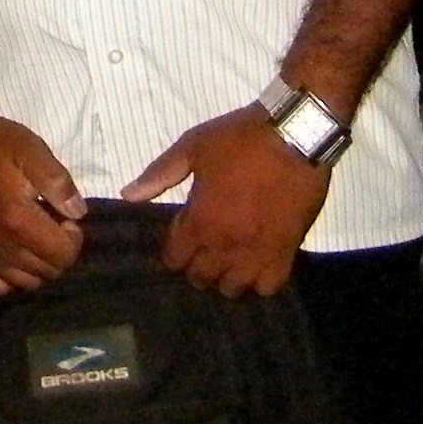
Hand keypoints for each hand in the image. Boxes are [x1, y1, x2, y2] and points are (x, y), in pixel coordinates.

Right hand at [0, 108, 86, 295]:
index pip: (62, 256)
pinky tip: (12, 253)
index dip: (73, 239)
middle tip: (52, 223)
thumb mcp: (34, 151)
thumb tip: (77, 214)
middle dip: (58, 251)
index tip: (66, 217)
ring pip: (23, 283)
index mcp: (17, 221)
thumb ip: (60, 185)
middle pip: (46, 272)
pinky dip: (10, 277)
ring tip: (34, 236)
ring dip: (38, 265)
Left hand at [121, 104, 328, 297]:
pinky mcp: (287, 252)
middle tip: (202, 245)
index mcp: (201, 220)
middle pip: (202, 278)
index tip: (181, 233)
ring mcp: (258, 253)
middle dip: (196, 265)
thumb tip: (128, 195)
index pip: (175, 259)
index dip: (174, 249)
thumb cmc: (240, 139)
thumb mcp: (193, 146)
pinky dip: (259, 281)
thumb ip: (160, 174)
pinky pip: (269, 287)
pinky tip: (256, 263)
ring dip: (226, 277)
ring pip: (234, 289)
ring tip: (228, 257)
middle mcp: (227, 245)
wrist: (294, 135)